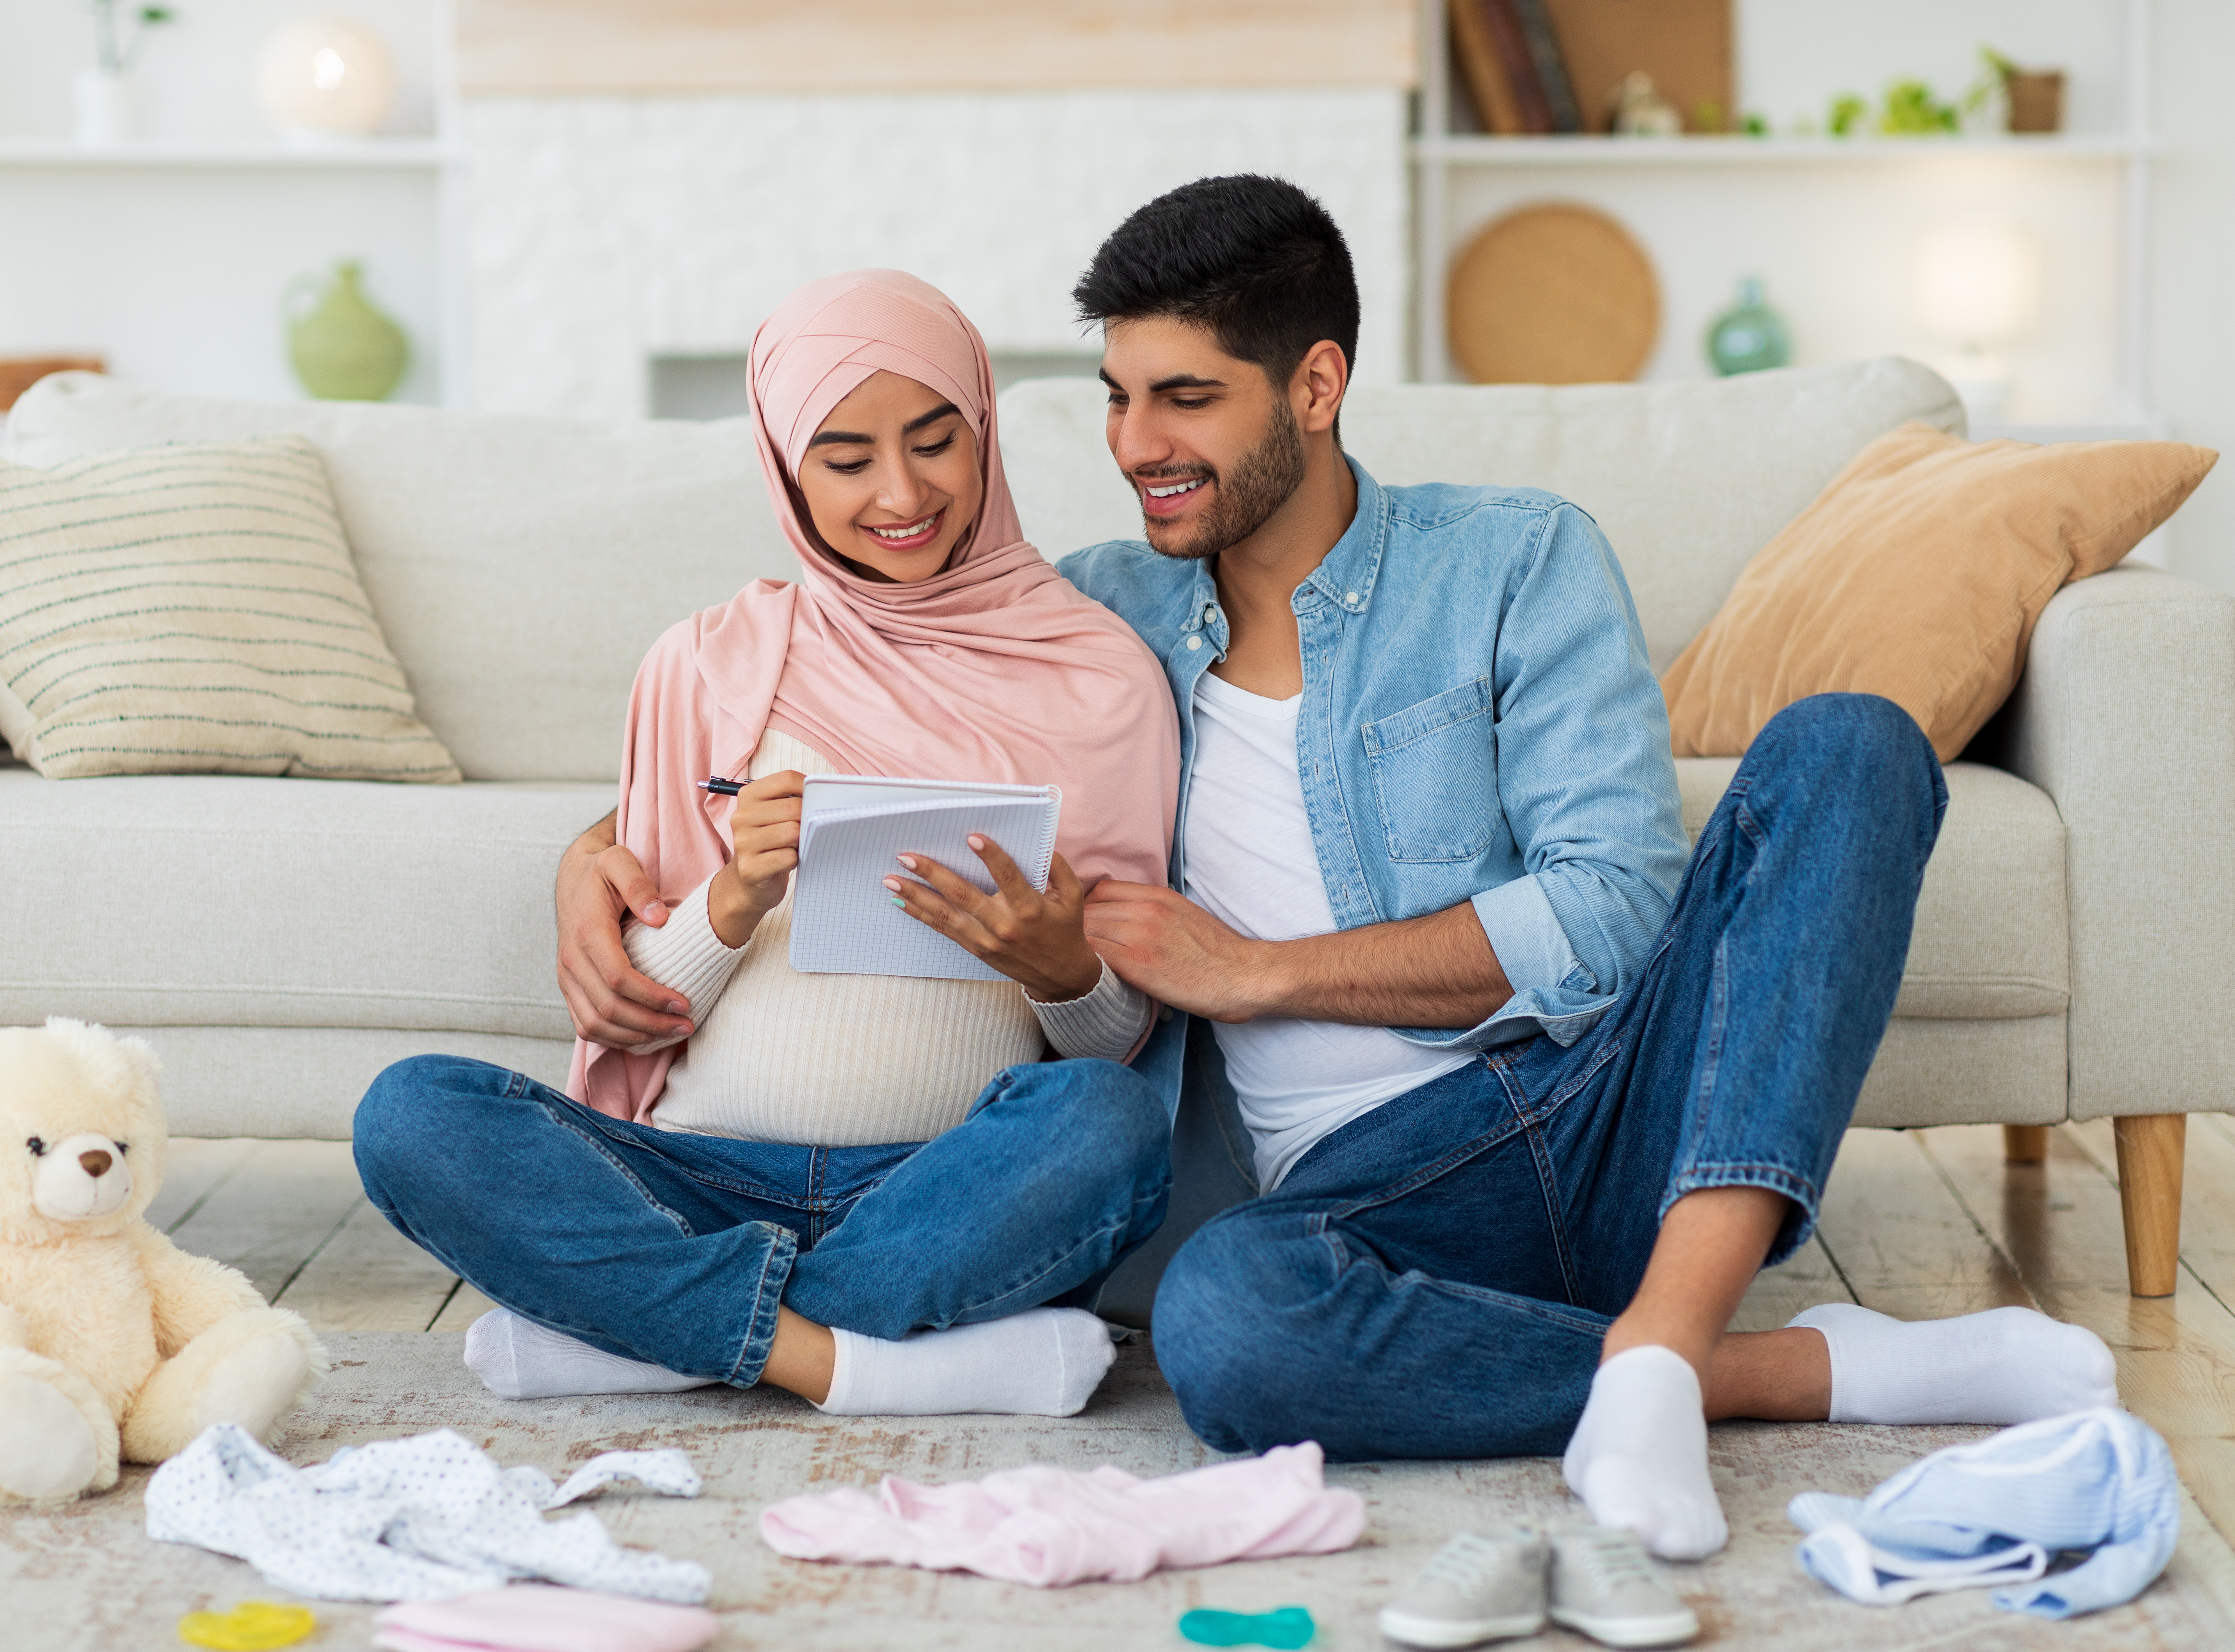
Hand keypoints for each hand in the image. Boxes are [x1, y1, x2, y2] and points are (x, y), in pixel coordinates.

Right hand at [556, 818, 693, 1048]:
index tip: (684, 1002)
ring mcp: (567, 977)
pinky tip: (645, 1036)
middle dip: (651, 1024)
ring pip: (594, 1025)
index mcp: (587, 933)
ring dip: (635, 1037)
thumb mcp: (620, 862)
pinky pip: (585, 1026)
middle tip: (687, 1025)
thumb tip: (660, 918)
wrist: (572, 878)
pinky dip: (615, 1038)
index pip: (618, 979)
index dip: (652, 997)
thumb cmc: (602, 871)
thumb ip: (638, 885)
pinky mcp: (569, 987)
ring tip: (672, 1034)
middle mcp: (571, 960)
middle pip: (609, 1009)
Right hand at [709, 770, 804, 946]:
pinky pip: (788, 857)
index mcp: (748, 796)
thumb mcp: (777, 814)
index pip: (786, 779)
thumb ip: (794, 799)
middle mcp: (741, 817)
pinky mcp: (750, 869)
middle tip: (806, 830)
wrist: (750, 881)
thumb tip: (827, 794)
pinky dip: (795, 859)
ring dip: (801, 841)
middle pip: (793, 807)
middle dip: (807, 819)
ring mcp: (743, 843)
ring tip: (794, 846)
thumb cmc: (772, 842)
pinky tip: (788, 861)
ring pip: (792, 832)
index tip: (817, 798)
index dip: (809, 788)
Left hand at [885, 838, 1102, 1002]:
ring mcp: (986, 939)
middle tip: (907, 856)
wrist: (1060, 976)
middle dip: (933, 874)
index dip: (991, 856)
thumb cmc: (1066, 930)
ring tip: (891, 879)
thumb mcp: (1072, 897)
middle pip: (963, 895)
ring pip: (945, 914)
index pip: (1008, 877)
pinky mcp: (975, 948)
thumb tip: (1040, 843)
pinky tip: (902, 903)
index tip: (972, 837)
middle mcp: (1004, 925)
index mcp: (1029, 908)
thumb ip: (1058, 868)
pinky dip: (921, 915)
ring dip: (915, 896)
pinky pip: (944, 929)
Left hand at [1082, 881, 1273, 1022]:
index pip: (1102, 890)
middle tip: (1074, 951)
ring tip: (1077, 966)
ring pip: (1087, 932)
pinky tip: (1088, 977)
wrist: (1245, 975)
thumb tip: (1128, 919)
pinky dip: (1087, 964)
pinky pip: (1096, 956)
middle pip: (1088, 911)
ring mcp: (1141, 936)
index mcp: (1158, 896)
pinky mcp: (1139, 964)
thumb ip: (1155, 912)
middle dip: (1076, 930)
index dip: (1088, 908)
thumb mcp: (1186, 915)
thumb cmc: (1220, 952)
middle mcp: (1146, 911)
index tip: (1088, 927)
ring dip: (1077, 949)